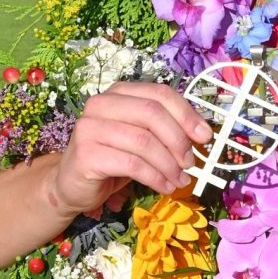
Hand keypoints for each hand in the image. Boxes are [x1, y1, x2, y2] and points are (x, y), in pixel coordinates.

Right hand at [47, 82, 212, 216]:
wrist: (72, 184)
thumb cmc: (114, 158)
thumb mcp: (144, 138)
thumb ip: (167, 130)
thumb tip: (203, 134)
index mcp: (120, 93)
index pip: (160, 94)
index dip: (187, 114)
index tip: (205, 136)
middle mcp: (101, 104)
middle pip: (152, 113)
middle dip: (178, 140)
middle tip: (191, 162)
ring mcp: (89, 127)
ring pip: (144, 142)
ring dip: (169, 165)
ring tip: (180, 180)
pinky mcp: (86, 154)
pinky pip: (132, 165)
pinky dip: (155, 177)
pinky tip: (165, 186)